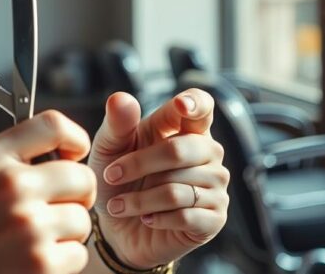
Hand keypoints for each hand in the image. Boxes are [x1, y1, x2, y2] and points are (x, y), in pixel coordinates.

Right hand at [0, 111, 95, 273]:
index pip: (52, 126)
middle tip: (57, 205)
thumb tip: (50, 146)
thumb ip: (2, 156)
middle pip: (81, 176)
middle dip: (75, 193)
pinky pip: (77, 254)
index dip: (73, 138)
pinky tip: (32, 260)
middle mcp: (11, 186)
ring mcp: (28, 226)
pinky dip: (62, 261)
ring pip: (83, 219)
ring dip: (67, 231)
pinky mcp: (40, 263)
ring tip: (35, 237)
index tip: (74, 152)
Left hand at [86, 90, 228, 268]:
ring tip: (118, 204)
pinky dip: (156, 217)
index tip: (181, 105)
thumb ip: (117, 124)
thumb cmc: (116, 179)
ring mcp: (215, 186)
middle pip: (180, 150)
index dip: (195, 103)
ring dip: (139, 199)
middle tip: (110, 175)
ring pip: (177, 188)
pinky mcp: (214, 218)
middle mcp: (207, 153)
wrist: (116, 226)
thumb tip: (120, 97)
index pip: (201, 106)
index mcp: (183, 128)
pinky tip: (145, 218)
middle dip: (138, 164)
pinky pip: (186, 215)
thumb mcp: (109, 148)